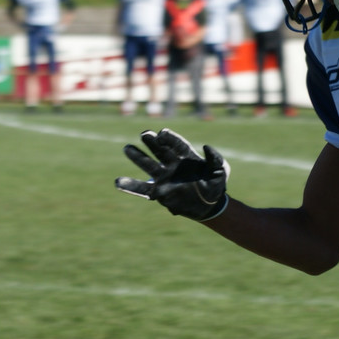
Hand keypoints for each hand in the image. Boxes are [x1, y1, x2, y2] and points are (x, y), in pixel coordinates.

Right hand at [115, 128, 229, 221]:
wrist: (211, 205)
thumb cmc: (216, 185)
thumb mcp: (221, 170)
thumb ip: (215, 158)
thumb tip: (205, 147)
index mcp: (186, 156)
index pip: (176, 144)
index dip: (169, 138)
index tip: (162, 133)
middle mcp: (172, 164)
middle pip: (160, 150)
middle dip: (152, 142)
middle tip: (144, 134)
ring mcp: (164, 177)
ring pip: (148, 165)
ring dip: (138, 157)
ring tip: (128, 148)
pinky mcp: (160, 191)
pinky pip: (143, 189)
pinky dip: (130, 186)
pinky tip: (118, 182)